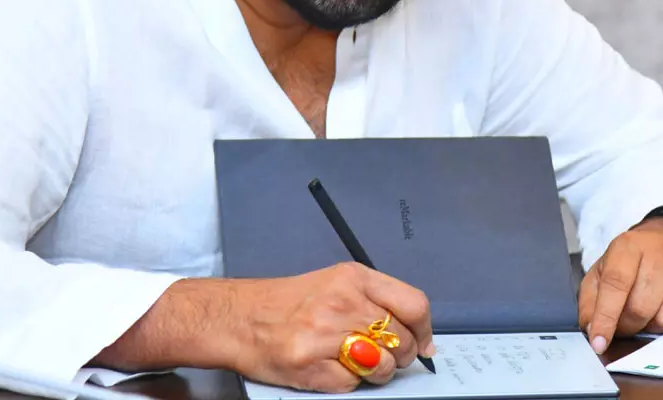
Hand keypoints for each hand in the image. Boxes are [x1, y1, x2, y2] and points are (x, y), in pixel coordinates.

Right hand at [232, 262, 434, 392]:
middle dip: (399, 355)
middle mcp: (341, 301)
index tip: (424, 344)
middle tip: (379, 354)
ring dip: (376, 372)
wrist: (237, 317)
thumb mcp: (335, 283)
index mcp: (352, 277)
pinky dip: (347, 382)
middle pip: (401, 339)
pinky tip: (330, 367)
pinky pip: (353, 384)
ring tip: (353, 361)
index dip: (424, 330)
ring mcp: (324, 334)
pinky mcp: (309, 364)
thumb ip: (378, 302)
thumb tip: (424, 338)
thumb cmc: (287, 304)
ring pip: (383, 366)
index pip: (413, 304)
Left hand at [578, 217, 662, 353]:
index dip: (606, 317)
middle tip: (626, 324)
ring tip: (650, 313)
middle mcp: (662, 250)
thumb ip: (591, 300)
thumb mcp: (602, 272)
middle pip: (643, 307)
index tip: (599, 341)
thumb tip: (591, 330)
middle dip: (630, 325)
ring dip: (655, 326)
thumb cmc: (632, 261)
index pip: (616, 284)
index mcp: (629, 245)